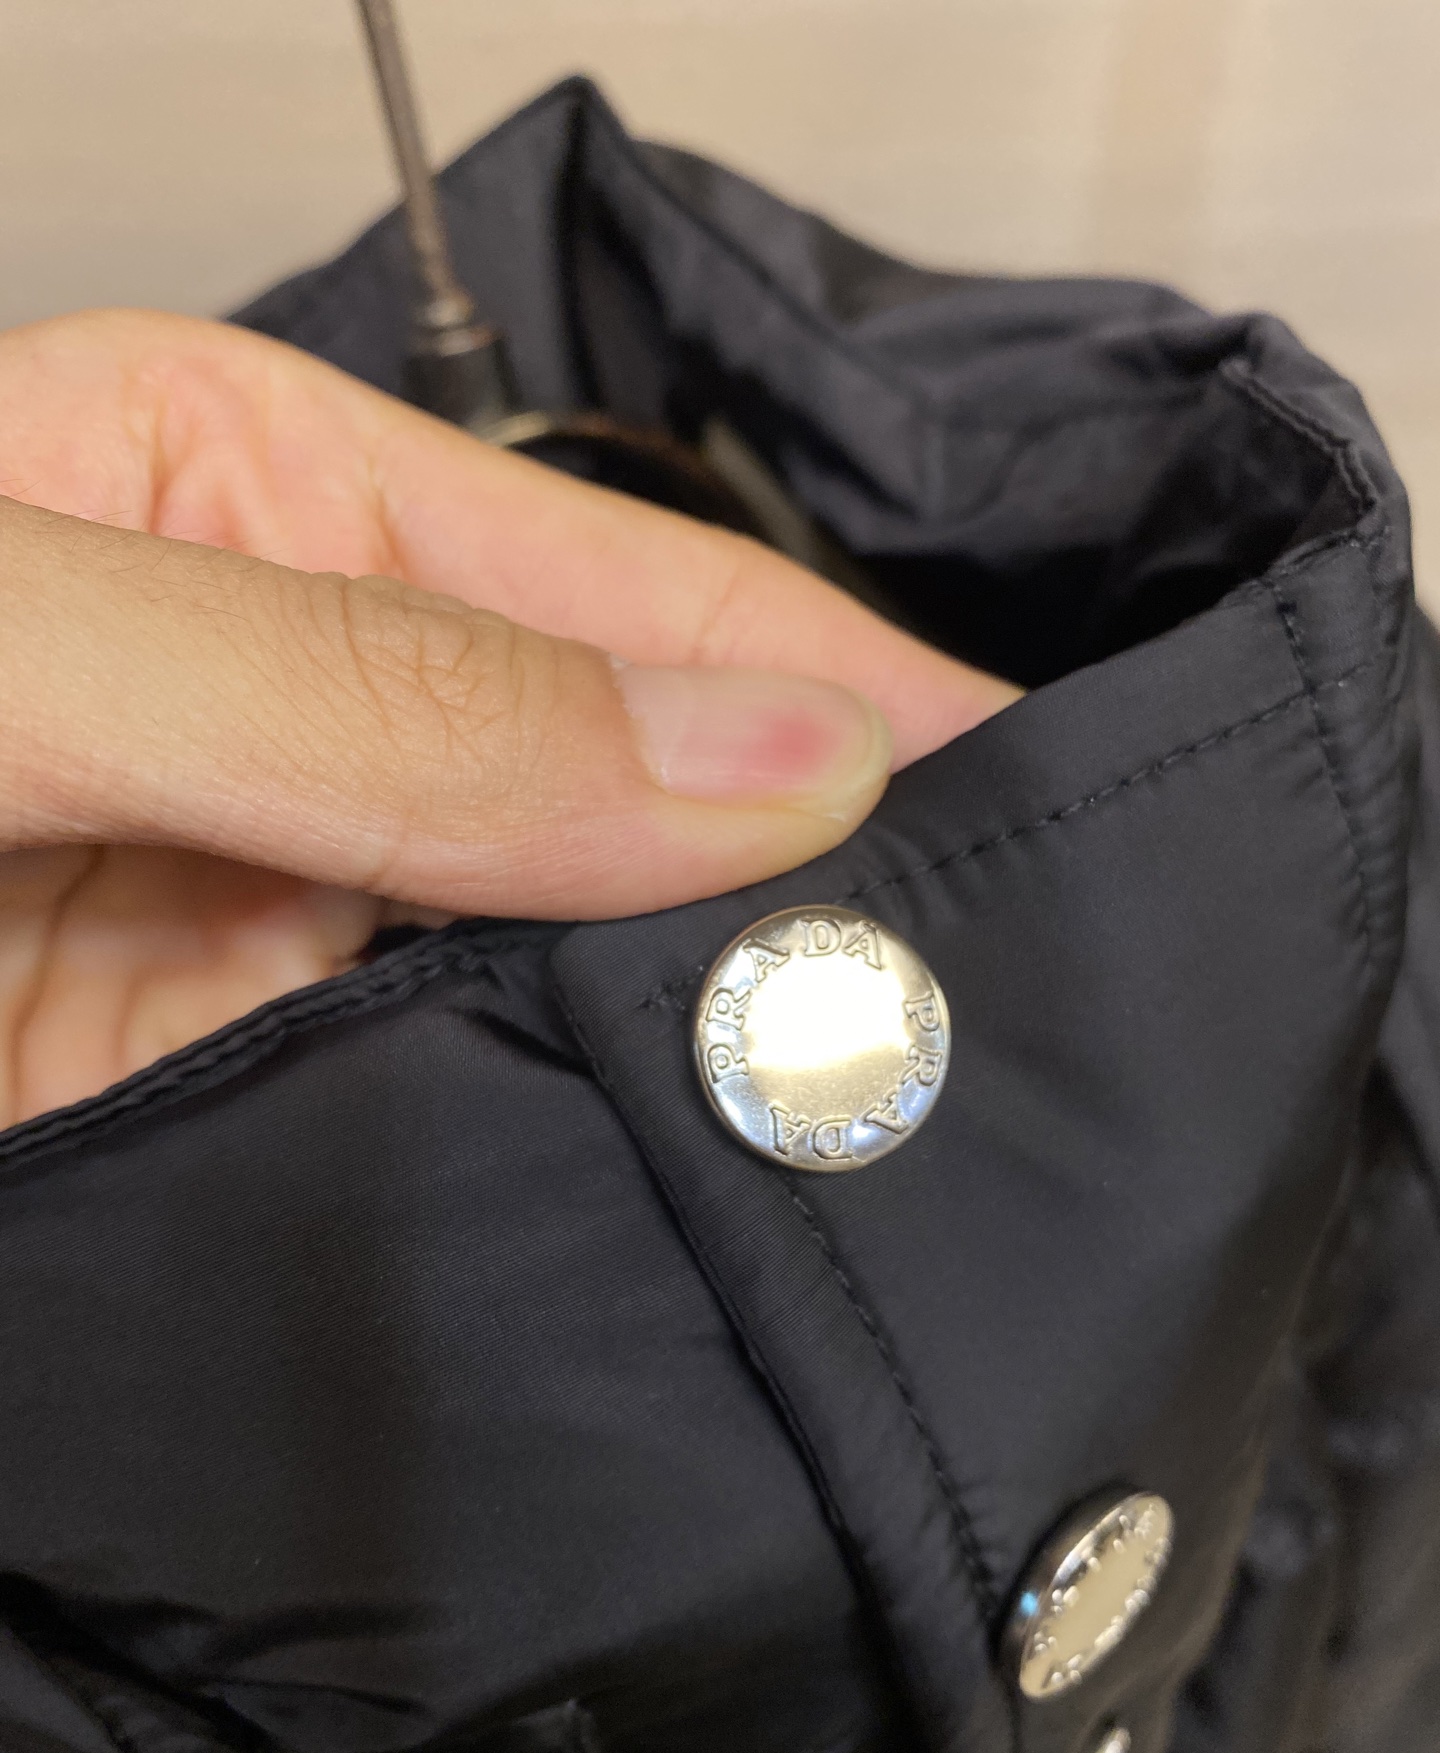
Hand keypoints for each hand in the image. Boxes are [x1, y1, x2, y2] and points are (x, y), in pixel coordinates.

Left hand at [0, 309, 1016, 1126]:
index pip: (637, 593)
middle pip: (623, 803)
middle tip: (983, 1004)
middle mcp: (293, 709)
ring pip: (552, 987)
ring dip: (682, 1055)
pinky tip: (664, 1206)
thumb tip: (763, 761)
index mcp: (264, 500)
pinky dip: (544, 1176)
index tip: (1036, 799)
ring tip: (875, 1121)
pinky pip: (433, 1142)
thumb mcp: (29, 638)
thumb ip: (377, 697)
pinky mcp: (214, 1096)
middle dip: (791, 899)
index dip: (850, 694)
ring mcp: (260, 920)